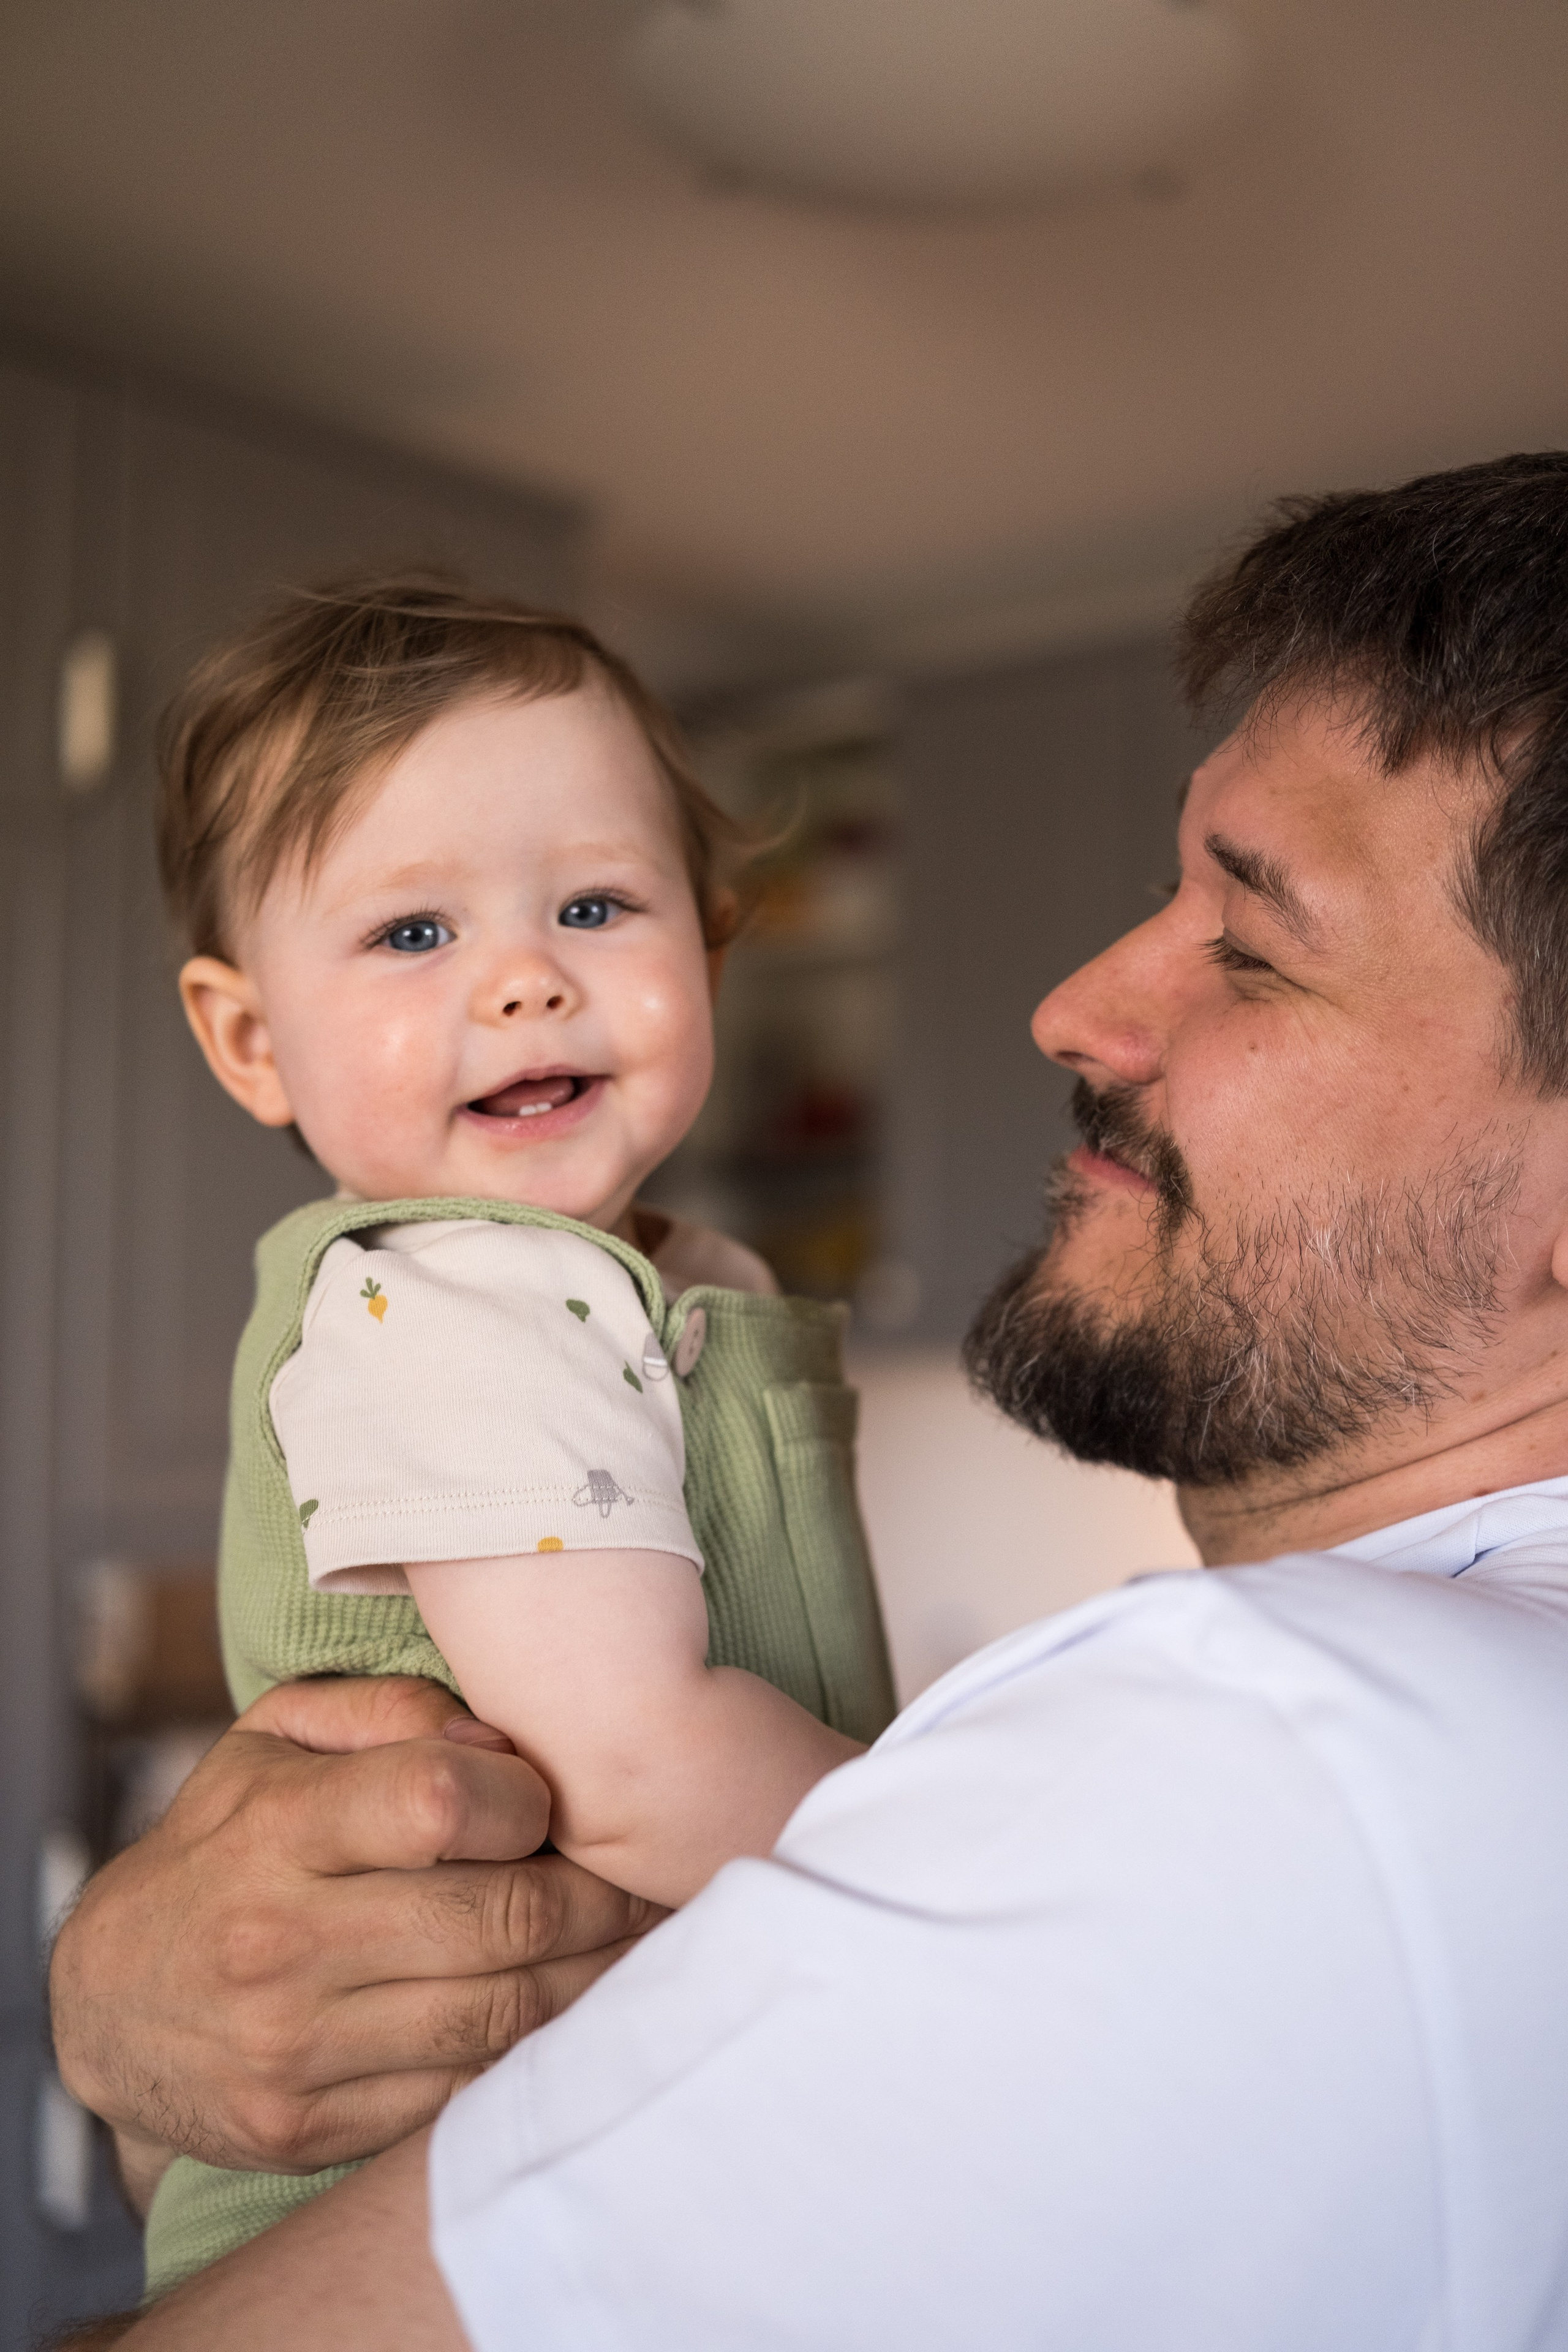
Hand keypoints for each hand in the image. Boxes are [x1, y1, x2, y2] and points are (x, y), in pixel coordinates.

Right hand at [49, 1676, 661, 2195]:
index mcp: (278, 1830)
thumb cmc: (224, 1843)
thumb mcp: (275, 1739)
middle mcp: (279, 1944)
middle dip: (601, 1898)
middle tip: (651, 1880)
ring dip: (594, 1979)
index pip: (439, 1803)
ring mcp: (292, 2050)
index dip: (527, 1799)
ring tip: (641, 1942)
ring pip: (501, 2017)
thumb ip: (390, 1709)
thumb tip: (502, 1741)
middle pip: (499, 1921)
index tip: (553, 1803)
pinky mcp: (304, 2130)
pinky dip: (532, 2052)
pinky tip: (569, 2010)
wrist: (106, 2002)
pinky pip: (462, 2091)